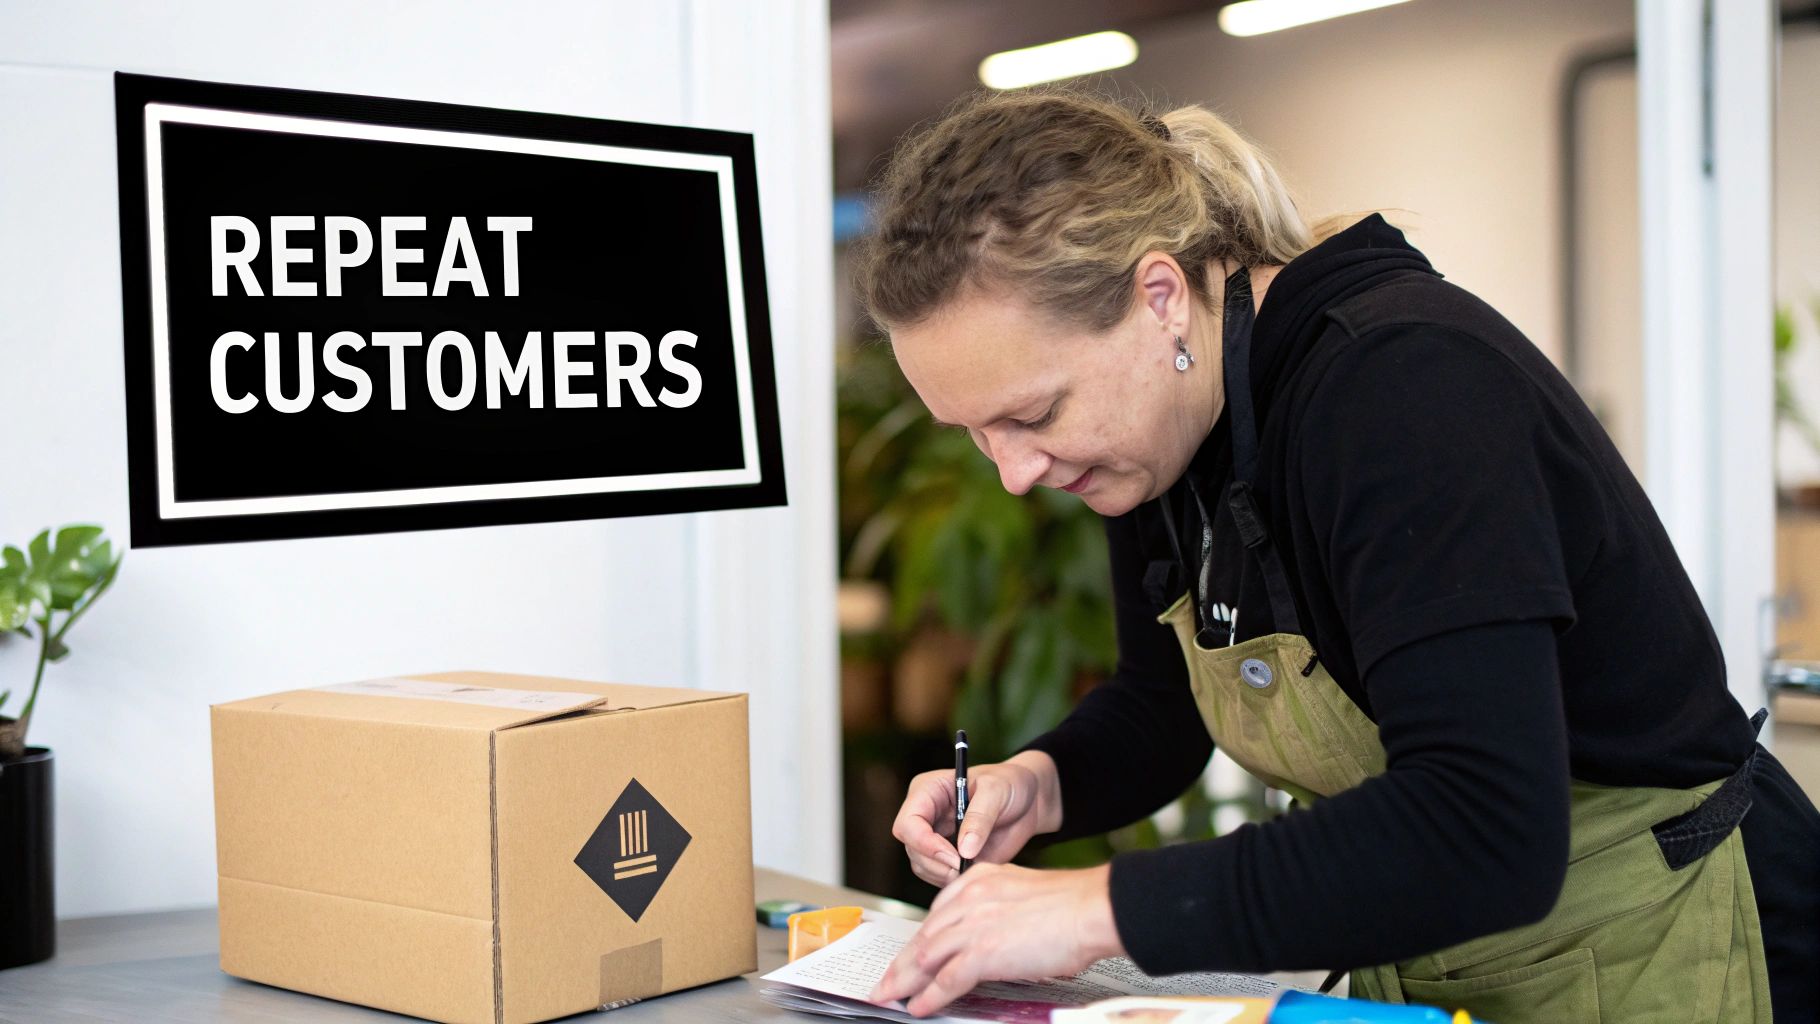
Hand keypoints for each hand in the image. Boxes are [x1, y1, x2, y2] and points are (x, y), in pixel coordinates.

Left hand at [868, 862, 1122, 1016]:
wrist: (1090, 909)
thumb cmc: (1070, 906)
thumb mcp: (1021, 894)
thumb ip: (996, 909)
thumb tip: (990, 937)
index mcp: (978, 880)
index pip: (935, 914)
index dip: (918, 940)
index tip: (908, 956)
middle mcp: (969, 898)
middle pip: (923, 935)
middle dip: (900, 964)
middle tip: (885, 982)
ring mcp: (973, 924)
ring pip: (926, 957)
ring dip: (905, 982)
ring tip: (891, 998)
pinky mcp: (983, 951)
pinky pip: (946, 979)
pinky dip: (929, 996)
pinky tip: (919, 1007)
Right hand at [891, 750, 1061, 886]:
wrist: (1027, 801)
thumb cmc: (1009, 784)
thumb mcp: (997, 790)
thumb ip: (980, 817)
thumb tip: (964, 850)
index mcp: (927, 791)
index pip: (908, 823)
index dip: (924, 842)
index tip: (953, 856)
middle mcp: (925, 816)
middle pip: (912, 849)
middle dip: (937, 863)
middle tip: (967, 867)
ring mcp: (935, 838)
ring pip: (922, 867)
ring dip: (945, 875)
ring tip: (976, 867)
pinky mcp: (948, 857)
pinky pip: (940, 877)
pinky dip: (955, 880)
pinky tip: (978, 871)